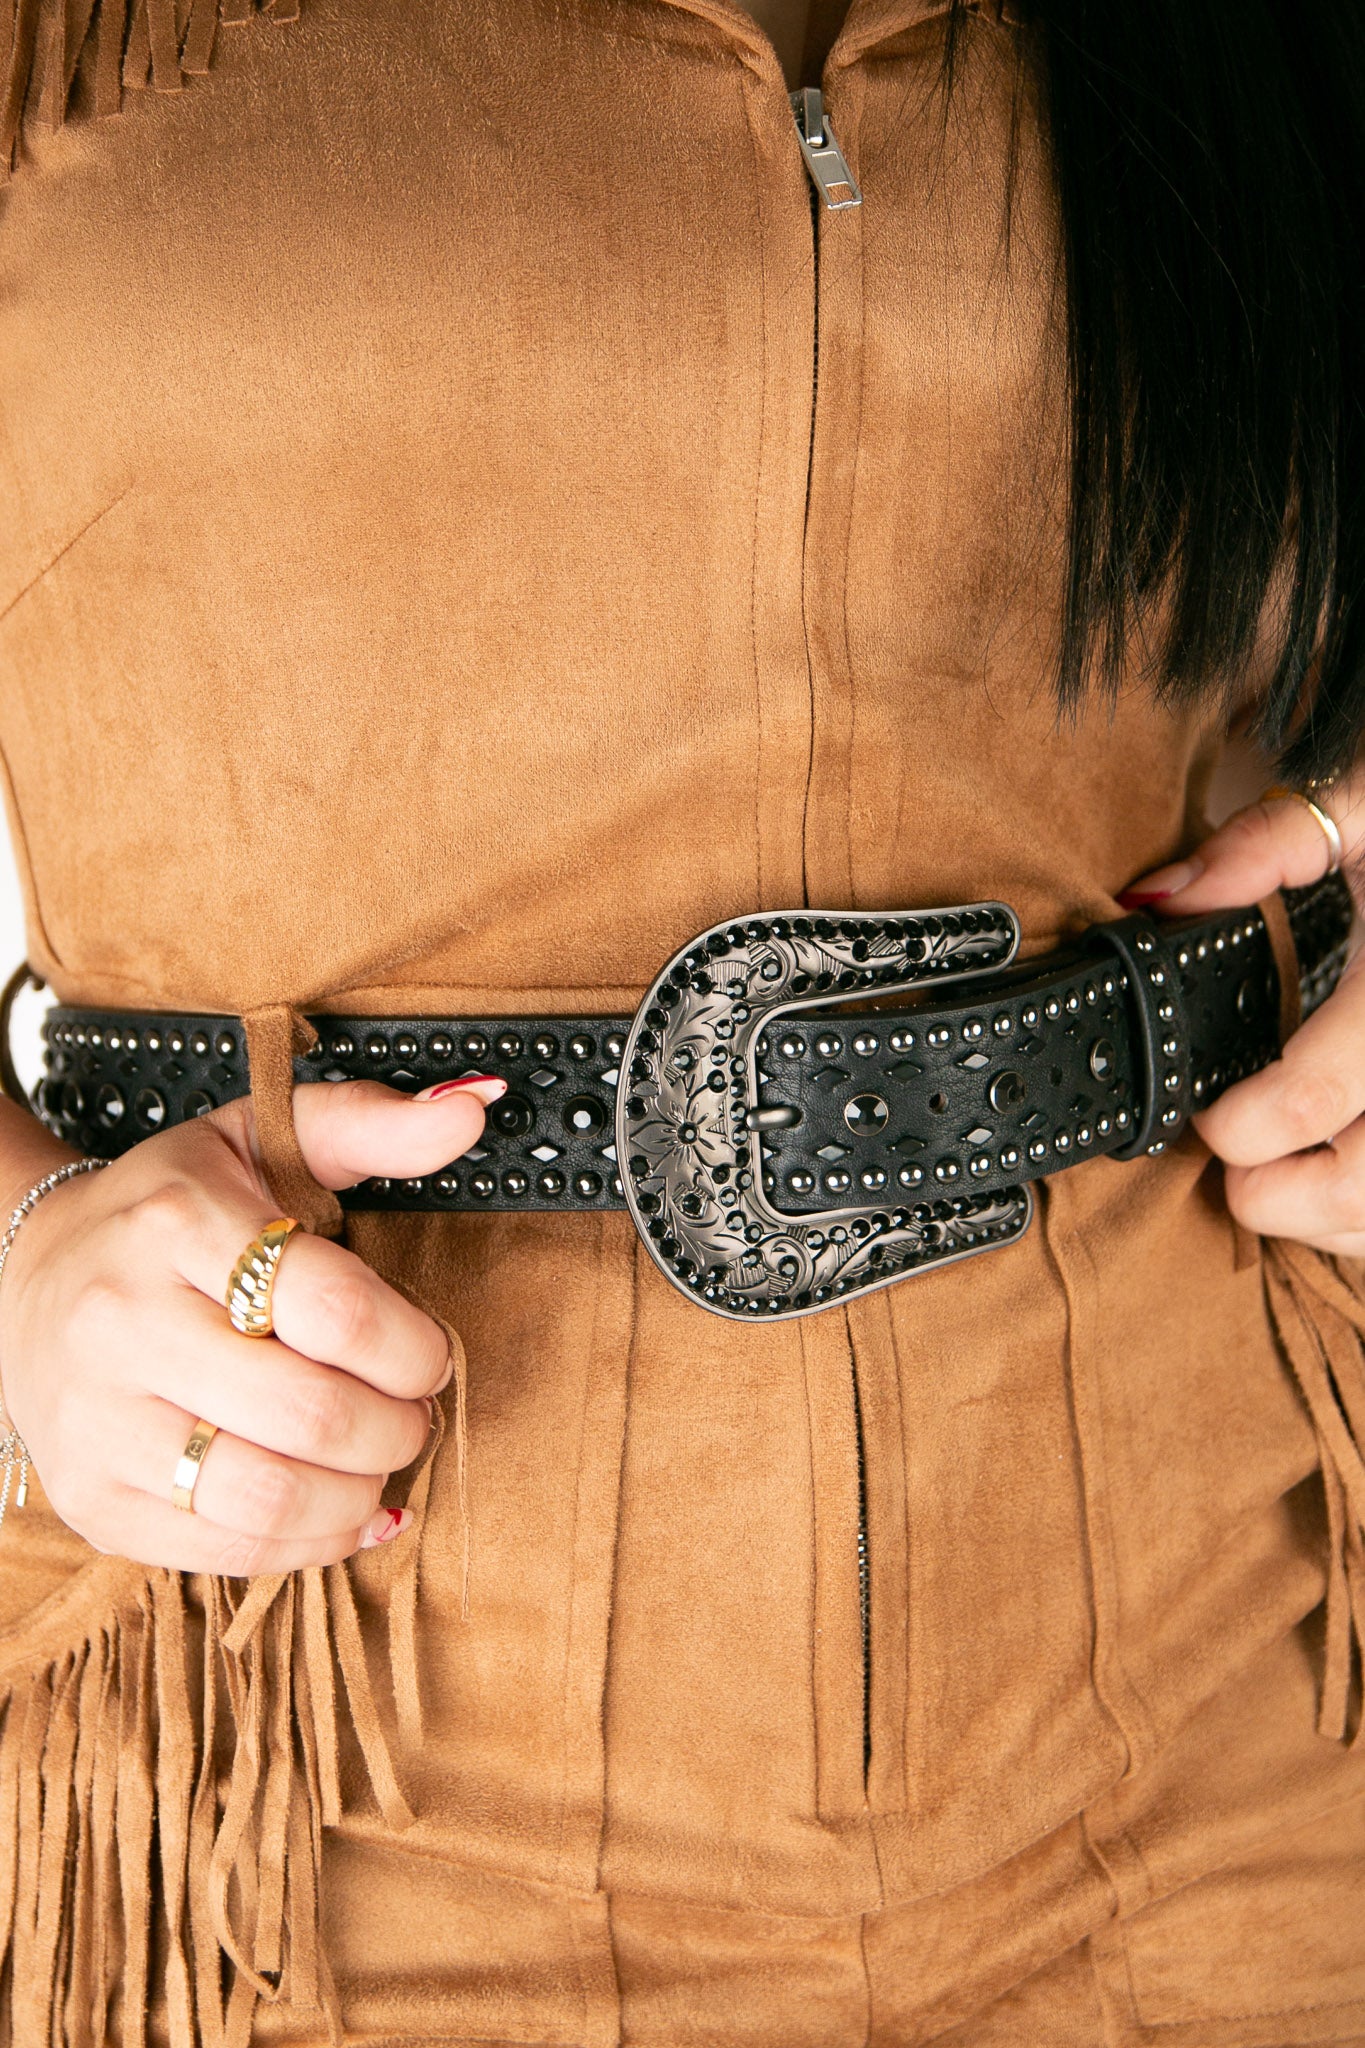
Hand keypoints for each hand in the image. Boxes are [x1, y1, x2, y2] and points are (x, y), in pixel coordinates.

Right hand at [0, 1071, 504, 1572]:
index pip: (332, 1308)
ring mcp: (98, 1419)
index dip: (412, 1347)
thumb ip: (374, 1124)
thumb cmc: (172, 1208)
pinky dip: (307, 1543)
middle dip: (396, 1427)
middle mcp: (122, 1323)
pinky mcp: (93, 1497)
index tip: (430, 1355)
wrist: (27, 1274)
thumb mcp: (262, 1139)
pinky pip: (225, 1550)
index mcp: (175, 1223)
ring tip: (377, 1463)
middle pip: (310, 1412)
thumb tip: (478, 1106)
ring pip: (268, 1498)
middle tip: (412, 1415)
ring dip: (358, 1493)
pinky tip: (335, 1509)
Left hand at [1121, 777, 1363, 1255]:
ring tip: (1292, 1171)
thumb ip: (1261, 849)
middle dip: (1277, 1196)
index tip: (1208, 1114)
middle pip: (1357, 1185)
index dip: (1235, 1127)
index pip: (1309, 1097)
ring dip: (1333, 1220)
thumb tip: (1157, 902)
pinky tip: (1348, 1174)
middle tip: (1238, 1161)